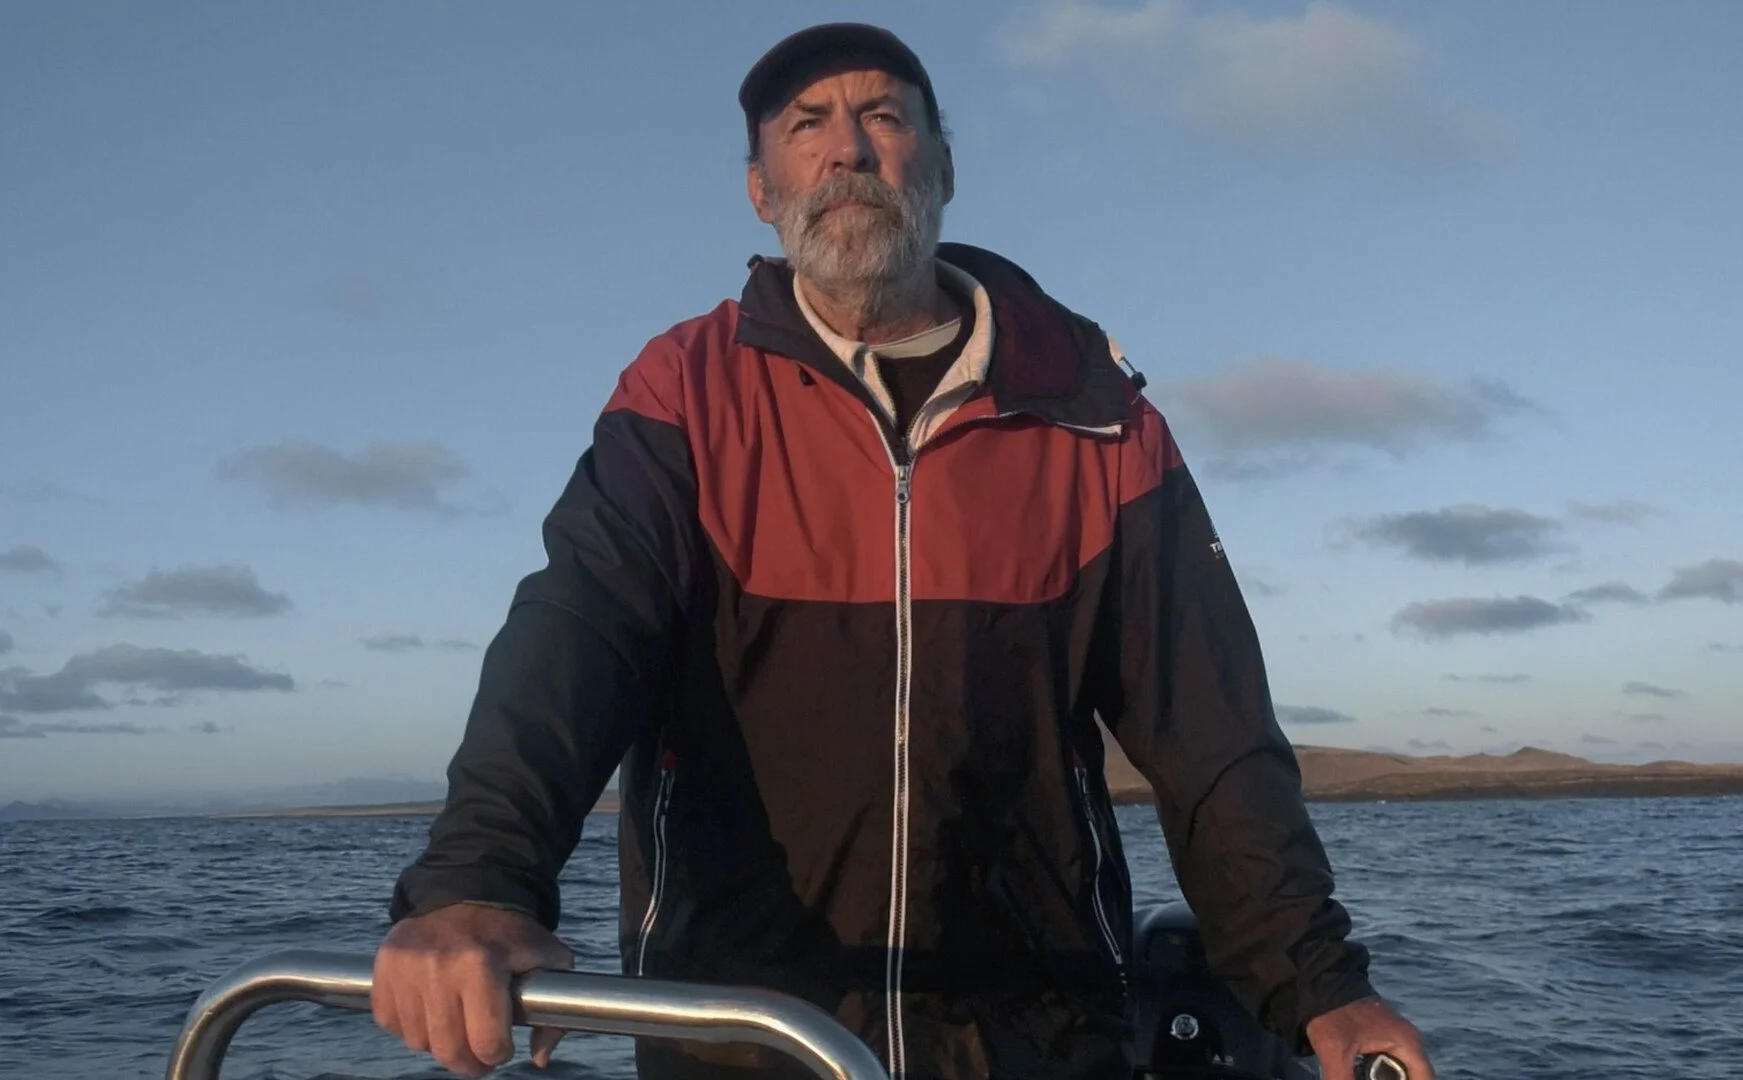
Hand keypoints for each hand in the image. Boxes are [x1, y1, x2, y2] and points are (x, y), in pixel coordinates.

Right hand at [372, 901, 573, 1076]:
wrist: (469, 892)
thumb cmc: (512, 934)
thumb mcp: (548, 960)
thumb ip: (554, 1013)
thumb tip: (540, 1058)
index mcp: (481, 964)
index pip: (486, 1042)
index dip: (499, 1054)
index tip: (502, 1047)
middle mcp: (438, 965)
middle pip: (449, 1050)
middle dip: (469, 1062)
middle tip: (479, 1054)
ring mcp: (405, 967)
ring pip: (418, 1041)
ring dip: (439, 1042)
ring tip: (456, 1023)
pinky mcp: (383, 966)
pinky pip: (389, 1022)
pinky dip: (409, 1025)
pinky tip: (430, 1009)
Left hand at [1305, 996, 1433, 1079]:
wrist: (1323, 984)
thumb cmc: (1333, 1015)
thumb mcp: (1335, 1052)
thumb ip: (1341, 1079)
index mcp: (1407, 1043)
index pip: (1424, 1078)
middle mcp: (1409, 1040)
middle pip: (1414, 1075)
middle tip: (1370, 1078)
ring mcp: (1399, 1037)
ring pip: (1403, 1070)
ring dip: (1388, 1077)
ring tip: (1365, 1074)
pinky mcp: (1387, 1036)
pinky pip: (1393, 1062)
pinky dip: (1382, 1073)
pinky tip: (1364, 1073)